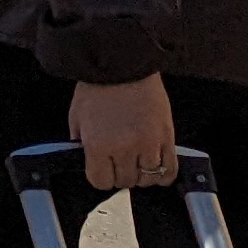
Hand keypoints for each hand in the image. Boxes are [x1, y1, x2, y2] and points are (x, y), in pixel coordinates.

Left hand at [70, 73, 178, 191]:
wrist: (122, 65)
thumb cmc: (98, 88)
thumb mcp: (77, 117)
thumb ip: (79, 143)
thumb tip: (85, 160)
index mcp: (97, 145)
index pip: (101, 181)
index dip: (101, 177)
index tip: (102, 170)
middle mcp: (123, 149)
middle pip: (126, 181)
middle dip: (121, 175)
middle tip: (119, 163)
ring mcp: (148, 144)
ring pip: (148, 178)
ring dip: (142, 174)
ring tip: (137, 162)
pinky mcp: (167, 137)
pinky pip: (170, 169)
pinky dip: (164, 174)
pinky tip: (157, 168)